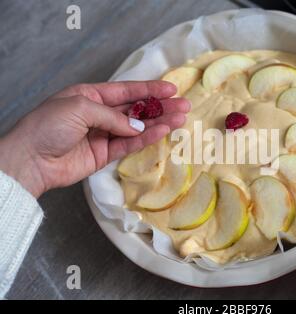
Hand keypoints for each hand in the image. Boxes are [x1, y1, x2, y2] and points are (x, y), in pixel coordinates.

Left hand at [0, 81, 189, 197]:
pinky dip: (146, 139)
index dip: (150, 89)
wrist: (30, 160)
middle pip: (137, 109)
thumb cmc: (49, 125)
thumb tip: (138, 127)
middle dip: (161, 107)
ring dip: (159, 123)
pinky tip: (163, 132)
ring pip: (138, 128)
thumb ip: (113, 116)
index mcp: (91, 95)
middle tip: (184, 106)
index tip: (172, 90)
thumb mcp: (80, 107)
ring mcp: (104, 135)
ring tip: (181, 119)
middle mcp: (100, 114)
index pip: (127, 90)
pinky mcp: (105, 155)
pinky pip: (130, 145)